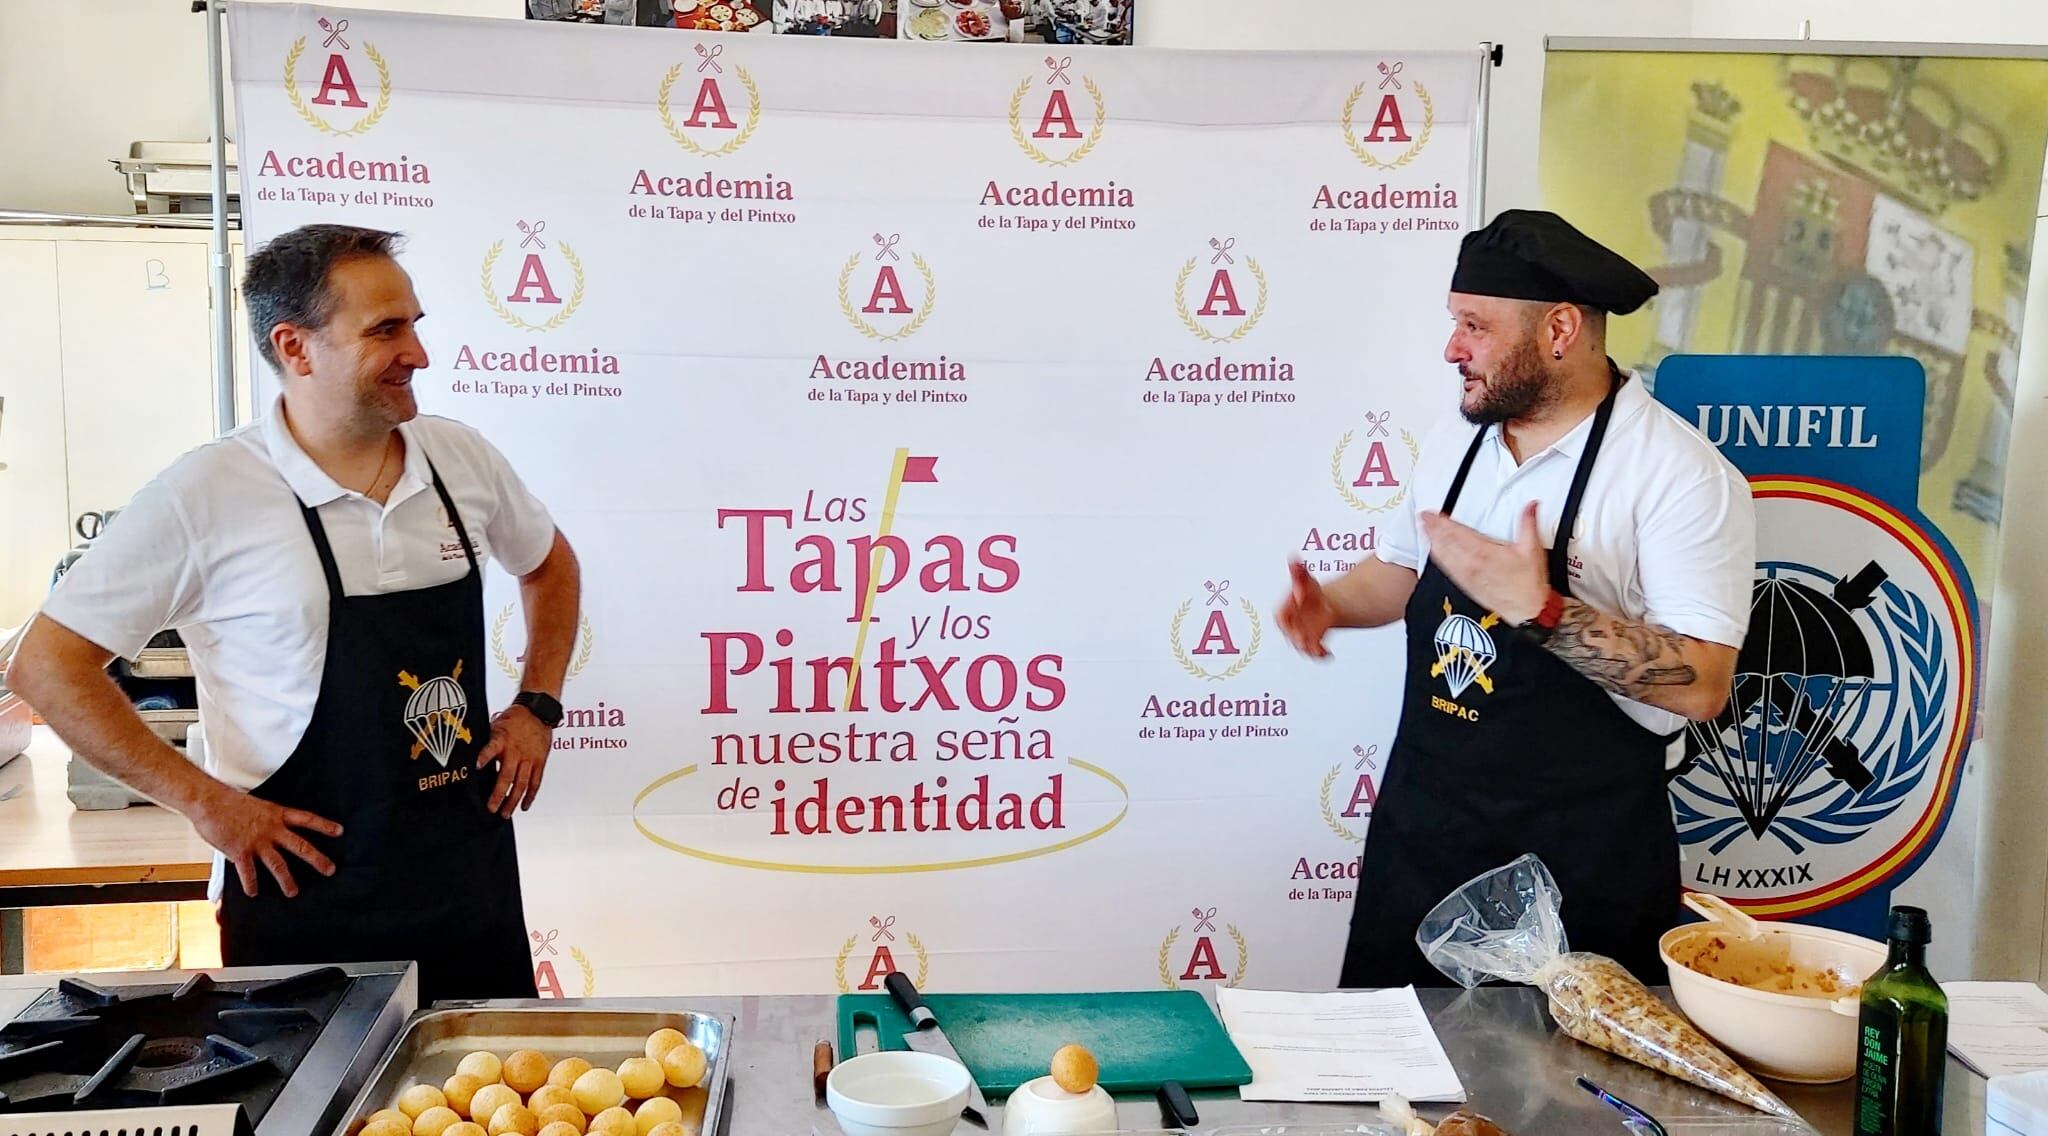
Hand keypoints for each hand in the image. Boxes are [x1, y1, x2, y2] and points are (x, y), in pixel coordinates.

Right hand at [189, 787, 341, 898]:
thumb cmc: (230, 802)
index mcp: (277, 814)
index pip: (306, 819)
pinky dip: (251, 884)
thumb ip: (267, 821)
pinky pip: (249, 872)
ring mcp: (257, 841)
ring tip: (293, 892)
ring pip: (278, 864)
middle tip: (330, 870)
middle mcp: (272, 829)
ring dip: (287, 880)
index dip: (324, 825)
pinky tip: (253, 893)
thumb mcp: (258, 807)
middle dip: (317, 859)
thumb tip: (273, 832)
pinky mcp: (240, 851)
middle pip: (300, 846)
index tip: (340, 831)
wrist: (209, 801)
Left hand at [478, 704, 553, 816]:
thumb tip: (469, 757)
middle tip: (491, 809)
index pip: (491, 747)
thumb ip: (487, 744)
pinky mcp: (540, 762)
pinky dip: (530, 795)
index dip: (484, 756)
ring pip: (522, 783)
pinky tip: (524, 806)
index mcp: (502, 740)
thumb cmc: (513, 720)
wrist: (537, 711)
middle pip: (507, 776)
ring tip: (505, 813)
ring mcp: (530, 758)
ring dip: (513, 800)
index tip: (477, 766)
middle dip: (499, 794)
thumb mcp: (495, 726)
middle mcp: (516, 751)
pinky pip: (536, 781)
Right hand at [1275, 559, 1335, 658]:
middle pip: (1290, 634)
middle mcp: (1292, 626)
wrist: (1321, 606)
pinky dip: (1320, 654)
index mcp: (1285, 612)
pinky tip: (1328, 654)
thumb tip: (1294, 558)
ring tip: (1318, 649)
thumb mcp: (1305, 580)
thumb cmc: (1309, 593)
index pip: (1281, 617)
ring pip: (1302, 646)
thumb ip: (1298, 571)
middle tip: (1303, 640)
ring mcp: (1301, 636)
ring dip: (1308, 648)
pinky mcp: (1312, 643)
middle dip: (1296, 637)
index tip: (1298, 604)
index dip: (1286, 615)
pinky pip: (1314, 652)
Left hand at [1418, 501, 1550, 624]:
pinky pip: (1448, 570)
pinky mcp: (1467, 585)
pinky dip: (1438, 559)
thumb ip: (1528, 524)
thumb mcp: (1532, 549)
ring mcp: (1468, 576)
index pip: (1458, 534)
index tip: (1432, 514)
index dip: (1442, 522)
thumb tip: (1530, 506)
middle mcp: (1472, 564)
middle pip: (1447, 543)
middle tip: (1422, 518)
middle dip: (1433, 529)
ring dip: (1432, 542)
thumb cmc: (1528, 584)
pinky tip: (1434, 553)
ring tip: (1423, 530)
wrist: (1525, 610)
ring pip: (1444, 556)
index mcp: (1485, 553)